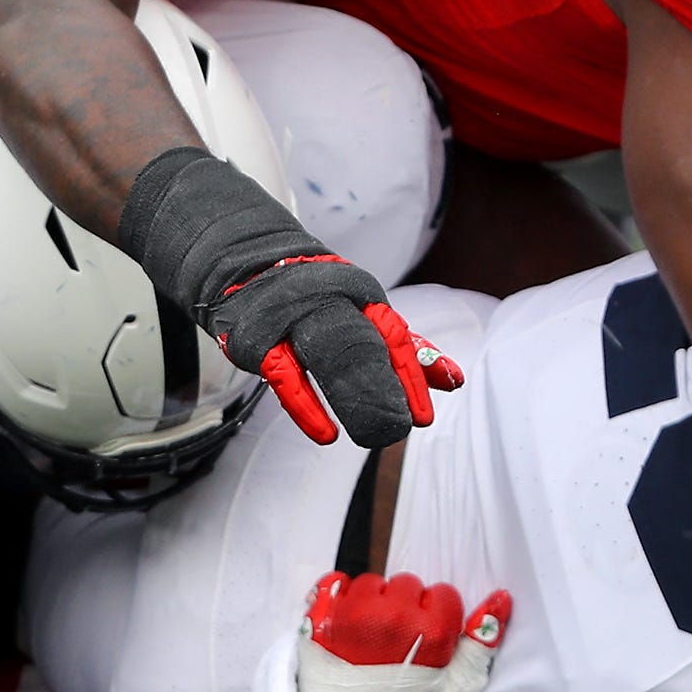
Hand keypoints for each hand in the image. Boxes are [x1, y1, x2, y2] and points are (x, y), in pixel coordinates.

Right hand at [116, 148, 465, 448]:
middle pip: (364, 344)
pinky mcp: (255, 337)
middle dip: (387, 385)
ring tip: (373, 435)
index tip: (424, 415)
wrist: (237, 257)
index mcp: (359, 297)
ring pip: (326, 353)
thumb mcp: (359, 312)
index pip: (393, 336)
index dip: (411, 376)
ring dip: (351, 395)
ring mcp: (291, 318)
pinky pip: (283, 374)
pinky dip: (304, 404)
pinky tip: (323, 432)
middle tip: (403, 426)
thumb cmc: (309, 295)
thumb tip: (453, 381)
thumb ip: (403, 348)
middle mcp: (329, 303)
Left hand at [295, 569, 509, 691]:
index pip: (444, 595)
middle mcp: (388, 617)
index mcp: (424, 633)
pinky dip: (340, 600)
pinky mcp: (317, 622)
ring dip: (374, 604)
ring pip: (372, 584)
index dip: (439, 620)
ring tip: (370, 640)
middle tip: (398, 646)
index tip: (427, 646)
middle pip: (408, 585)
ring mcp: (348, 618)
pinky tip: (344, 627)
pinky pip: (333, 586)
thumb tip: (501, 597)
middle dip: (408, 609)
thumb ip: (480, 648)